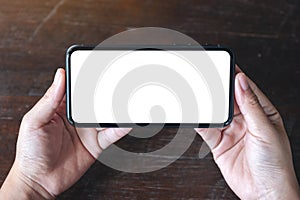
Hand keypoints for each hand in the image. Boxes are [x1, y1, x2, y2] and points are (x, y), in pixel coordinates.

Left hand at [0, 68, 130, 198]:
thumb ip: (49, 100)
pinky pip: (112, 134)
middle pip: (96, 102)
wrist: (40, 181)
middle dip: (107, 93)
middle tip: (118, 84)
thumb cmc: (31, 153)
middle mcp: (77, 118)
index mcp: (60, 108)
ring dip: (117, 110)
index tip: (98, 70)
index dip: (87, 80)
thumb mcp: (34, 122)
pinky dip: (121, 128)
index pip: (77, 90)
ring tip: (127, 101)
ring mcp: (88, 131)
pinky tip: (128, 121)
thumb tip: (60, 76)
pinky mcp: (96, 145)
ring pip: (106, 117)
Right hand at [196, 66, 299, 198]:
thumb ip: (251, 105)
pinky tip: (195, 115)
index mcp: (262, 113)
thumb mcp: (265, 130)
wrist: (264, 193)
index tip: (223, 66)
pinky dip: (200, 121)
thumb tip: (241, 81)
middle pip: (228, 99)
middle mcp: (246, 120)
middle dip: (217, 89)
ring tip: (197, 94)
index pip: (246, 89)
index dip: (235, 77)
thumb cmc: (275, 165)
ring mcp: (231, 131)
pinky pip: (206, 128)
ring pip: (215, 112)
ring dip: (207, 104)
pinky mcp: (219, 143)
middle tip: (205, 78)